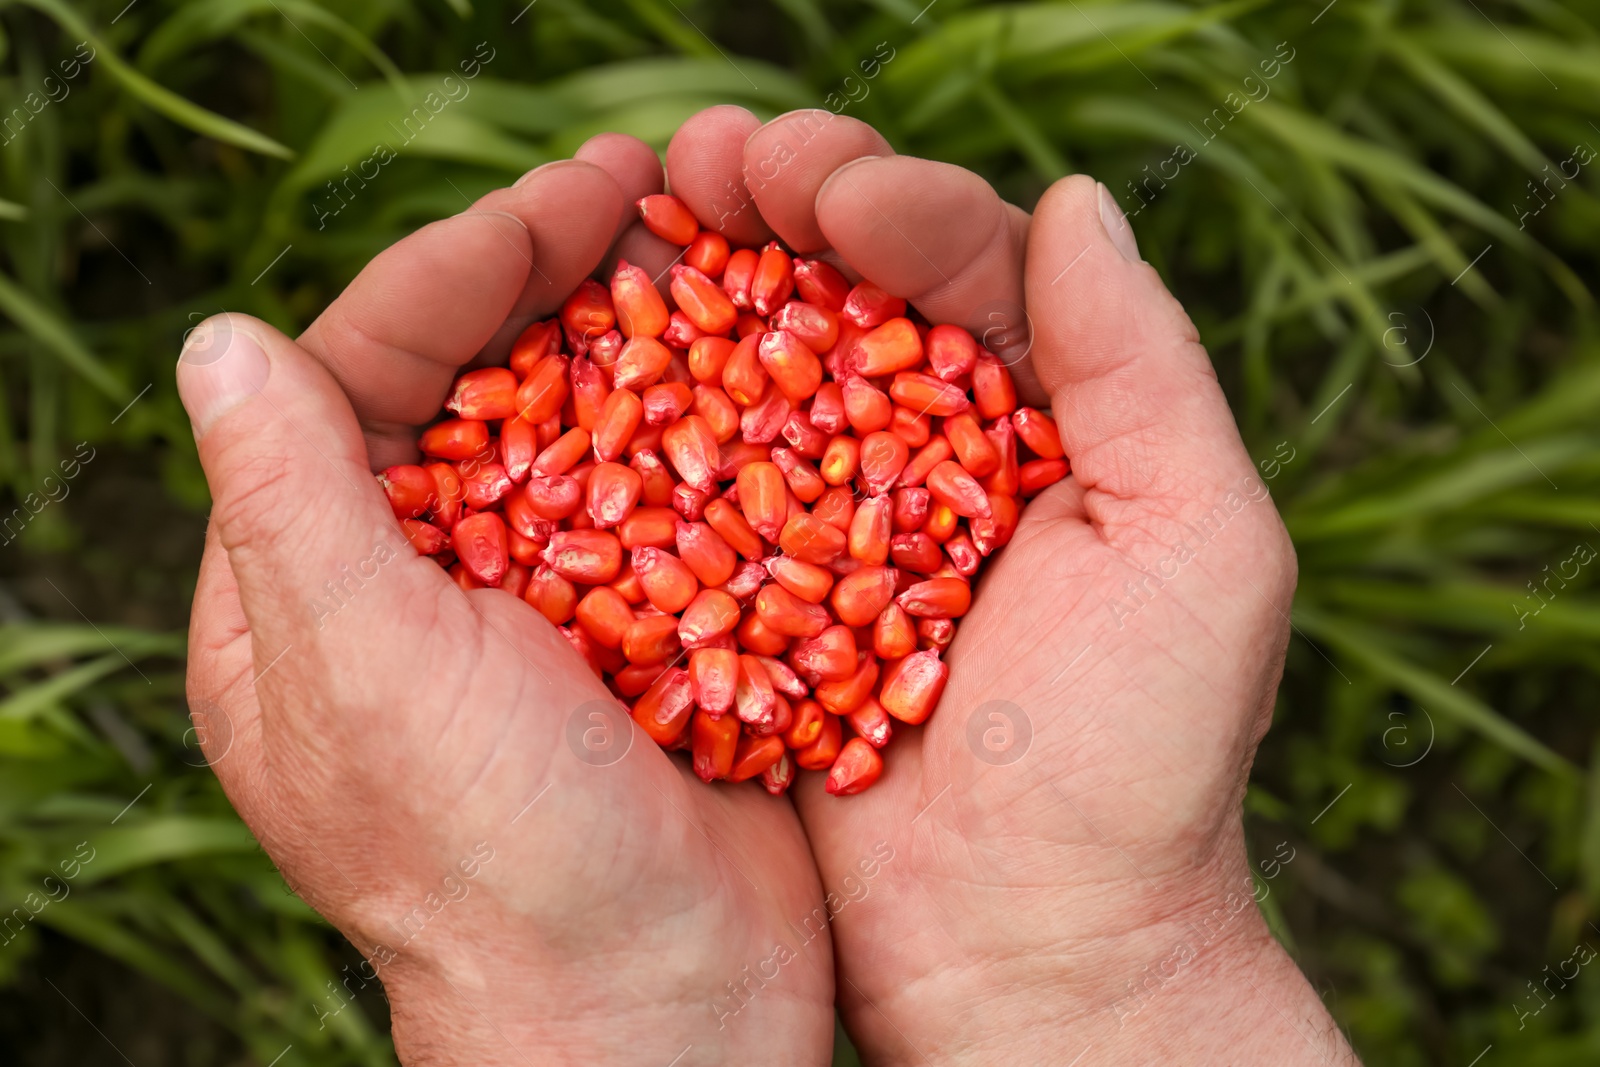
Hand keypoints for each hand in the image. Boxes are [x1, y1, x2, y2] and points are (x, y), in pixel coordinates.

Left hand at [178, 150, 834, 1065]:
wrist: (659, 1005)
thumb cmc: (496, 858)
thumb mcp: (368, 673)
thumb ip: (291, 502)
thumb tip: (213, 335)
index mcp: (312, 591)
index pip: (364, 373)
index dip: (457, 268)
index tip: (561, 199)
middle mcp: (417, 586)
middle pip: (479, 382)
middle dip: (556, 277)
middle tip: (646, 188)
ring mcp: (537, 609)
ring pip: (584, 428)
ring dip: (645, 334)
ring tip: (716, 247)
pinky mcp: (642, 635)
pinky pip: (670, 499)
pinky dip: (715, 427)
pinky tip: (771, 368)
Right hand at [658, 107, 1355, 1062]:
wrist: (1031, 957)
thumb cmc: (1136, 767)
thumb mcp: (1197, 551)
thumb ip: (1142, 369)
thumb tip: (1077, 198)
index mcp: (1043, 429)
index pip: (966, 271)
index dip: (895, 204)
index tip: (825, 185)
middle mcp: (931, 461)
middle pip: (846, 297)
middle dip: (779, 213)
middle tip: (709, 159)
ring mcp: (831, 530)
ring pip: (758, 376)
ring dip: (700, 287)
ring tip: (635, 208)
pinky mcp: (751, 606)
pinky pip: (693, 494)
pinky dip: (646, 419)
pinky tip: (594, 351)